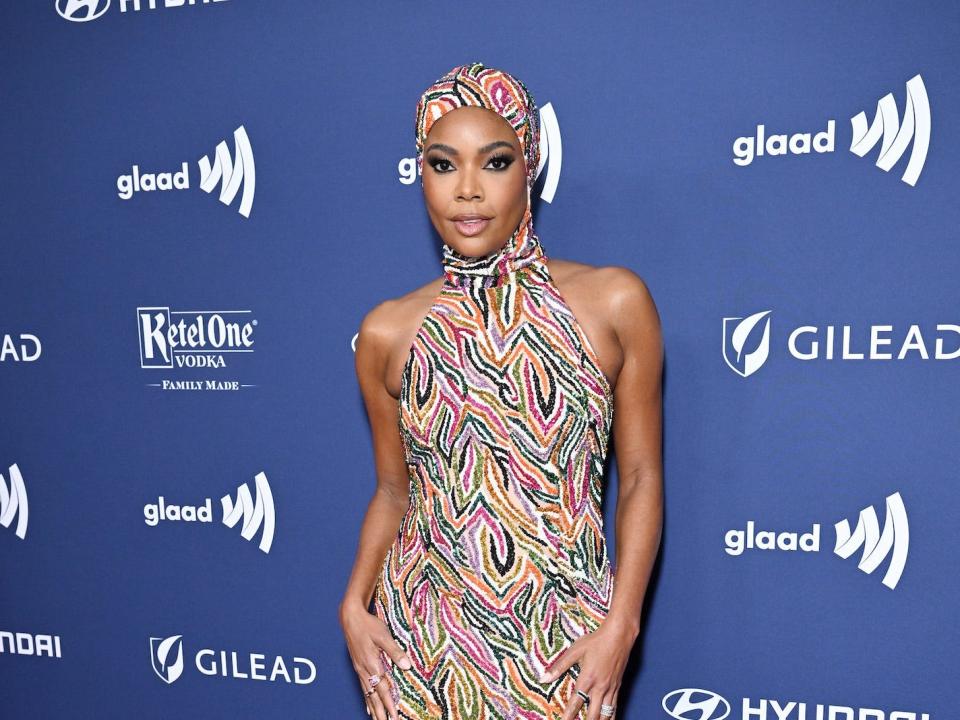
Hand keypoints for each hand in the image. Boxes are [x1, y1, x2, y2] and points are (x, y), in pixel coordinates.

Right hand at [340, 600, 411, 719]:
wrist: (350, 617)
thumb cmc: (368, 625)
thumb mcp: (383, 635)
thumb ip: (395, 651)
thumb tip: (406, 666)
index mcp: (372, 664)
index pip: (383, 689)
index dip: (390, 704)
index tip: (395, 716)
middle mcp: (364, 670)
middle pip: (374, 696)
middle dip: (381, 712)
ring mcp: (360, 669)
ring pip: (367, 694)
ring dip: (373, 708)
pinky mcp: (358, 666)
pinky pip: (363, 687)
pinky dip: (366, 699)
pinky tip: (368, 705)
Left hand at [540, 616, 637, 719]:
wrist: (619, 636)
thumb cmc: (596, 641)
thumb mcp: (575, 651)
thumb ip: (559, 666)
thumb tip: (543, 678)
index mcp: (587, 678)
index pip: (575, 702)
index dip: (568, 715)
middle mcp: (600, 687)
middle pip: (593, 713)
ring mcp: (610, 688)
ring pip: (606, 713)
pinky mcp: (618, 687)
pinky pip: (615, 707)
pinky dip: (610, 716)